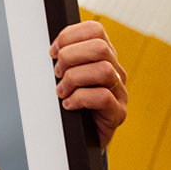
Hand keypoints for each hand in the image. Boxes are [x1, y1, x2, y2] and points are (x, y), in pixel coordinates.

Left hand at [49, 21, 127, 148]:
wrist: (80, 139)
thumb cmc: (71, 105)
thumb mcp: (65, 77)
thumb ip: (63, 60)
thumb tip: (50, 49)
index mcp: (103, 57)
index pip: (94, 30)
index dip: (69, 36)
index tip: (53, 52)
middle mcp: (115, 71)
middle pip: (100, 47)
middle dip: (70, 57)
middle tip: (57, 73)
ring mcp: (119, 92)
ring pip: (103, 70)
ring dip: (74, 79)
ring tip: (62, 91)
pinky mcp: (118, 113)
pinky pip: (103, 97)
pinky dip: (79, 99)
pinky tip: (69, 105)